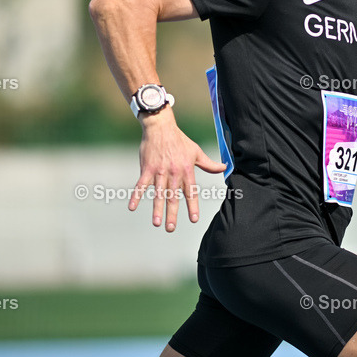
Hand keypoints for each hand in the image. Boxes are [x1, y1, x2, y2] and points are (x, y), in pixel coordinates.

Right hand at [130, 109, 226, 230]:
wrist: (161, 127)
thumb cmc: (180, 141)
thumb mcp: (196, 152)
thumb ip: (209, 164)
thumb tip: (224, 168)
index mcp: (186, 170)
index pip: (190, 191)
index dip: (192, 205)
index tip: (193, 219)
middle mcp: (173, 173)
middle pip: (173, 196)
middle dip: (172, 213)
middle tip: (171, 228)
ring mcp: (159, 171)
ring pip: (158, 193)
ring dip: (157, 209)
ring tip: (157, 223)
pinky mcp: (147, 168)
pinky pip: (141, 185)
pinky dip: (136, 196)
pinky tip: (132, 207)